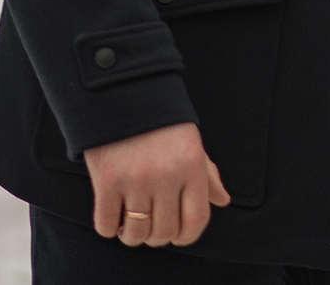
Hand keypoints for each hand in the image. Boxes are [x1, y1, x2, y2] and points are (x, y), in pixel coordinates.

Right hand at [84, 122, 229, 245]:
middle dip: (156, 236)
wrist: (119, 92)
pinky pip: (106, 224)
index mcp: (191, 165)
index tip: (177, 235)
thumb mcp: (190, 141)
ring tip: (129, 221)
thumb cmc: (159, 121)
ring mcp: (135, 179)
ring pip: (135, 234)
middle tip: (149, 224)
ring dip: (131, 234)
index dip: (186, 236)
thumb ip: (207, 174)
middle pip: (164, 232)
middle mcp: (166, 175)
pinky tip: (112, 215)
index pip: (196, 220)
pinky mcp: (106, 180)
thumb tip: (223, 201)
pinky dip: (109, 227)